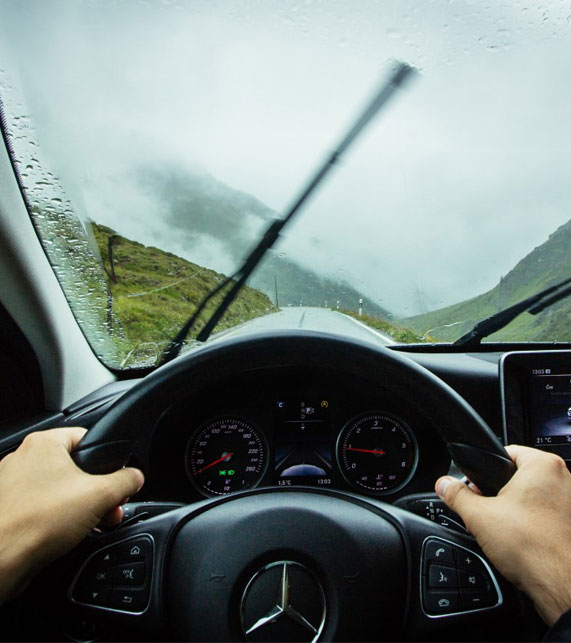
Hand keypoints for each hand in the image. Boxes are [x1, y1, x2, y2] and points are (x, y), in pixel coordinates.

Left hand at [0, 427, 143, 604]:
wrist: (2, 559)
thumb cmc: (38, 522)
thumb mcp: (101, 495)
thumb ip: (126, 481)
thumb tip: (135, 478)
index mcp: (43, 443)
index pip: (87, 438)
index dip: (109, 459)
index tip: (118, 478)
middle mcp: (24, 459)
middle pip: (76, 467)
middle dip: (99, 489)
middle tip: (111, 505)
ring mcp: (13, 485)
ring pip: (60, 488)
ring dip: (84, 505)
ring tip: (96, 521)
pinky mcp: (10, 509)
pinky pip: (44, 506)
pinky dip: (61, 517)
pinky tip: (73, 532)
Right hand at [435, 445, 570, 625]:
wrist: (559, 584)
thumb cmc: (532, 547)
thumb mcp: (478, 516)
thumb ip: (456, 495)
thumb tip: (444, 485)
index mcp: (544, 466)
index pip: (506, 454)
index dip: (485, 472)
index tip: (477, 487)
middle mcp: (564, 479)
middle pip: (520, 477)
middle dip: (501, 494)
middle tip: (488, 512)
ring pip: (534, 497)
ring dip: (517, 510)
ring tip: (505, 529)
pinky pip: (546, 515)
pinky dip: (533, 523)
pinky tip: (521, 540)